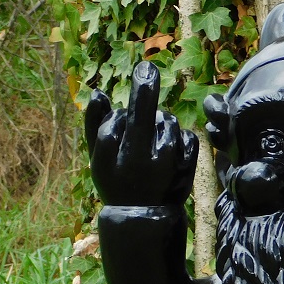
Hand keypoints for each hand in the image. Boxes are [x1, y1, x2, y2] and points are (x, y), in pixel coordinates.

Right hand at [85, 61, 198, 207]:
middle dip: (144, 88)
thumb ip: (94, 126)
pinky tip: (170, 151)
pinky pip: (188, 135)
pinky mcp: (188, 167)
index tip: (116, 118)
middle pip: (143, 115)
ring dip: (162, 123)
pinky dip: (180, 137)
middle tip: (146, 67)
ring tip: (154, 145)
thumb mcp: (98, 159)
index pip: (115, 121)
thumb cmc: (116, 181)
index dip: (116, 119)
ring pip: (168, 122)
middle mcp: (141, 161)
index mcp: (115, 159)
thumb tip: (97, 92)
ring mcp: (167, 164)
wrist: (145, 216)